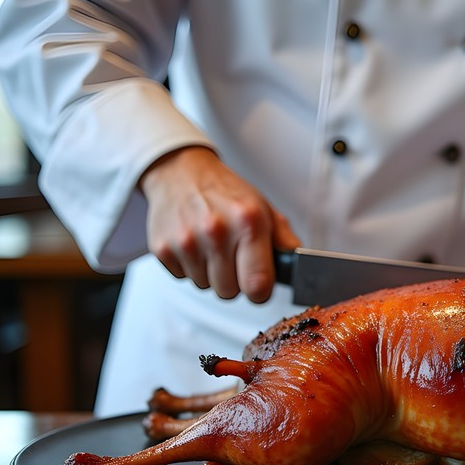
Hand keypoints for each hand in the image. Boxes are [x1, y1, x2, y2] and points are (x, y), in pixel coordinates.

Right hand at [139, 146, 300, 301]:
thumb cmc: (226, 193)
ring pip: (206, 287)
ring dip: (211, 274)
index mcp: (249, 222)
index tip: (260, 285)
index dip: (260, 292)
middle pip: (229, 292)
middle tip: (233, 257)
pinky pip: (183, 279)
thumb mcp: (264, 209)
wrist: (180, 172)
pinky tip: (194, 245)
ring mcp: (186, 240)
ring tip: (212, 247)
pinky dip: (190, 268)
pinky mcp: (162, 248)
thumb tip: (303, 269)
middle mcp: (216, 231)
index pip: (257, 285)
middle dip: (234, 281)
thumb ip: (285, 241)